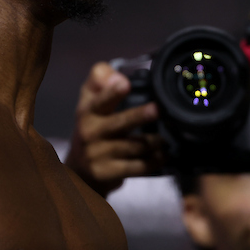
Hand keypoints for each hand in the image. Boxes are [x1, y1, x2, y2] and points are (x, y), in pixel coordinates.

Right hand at [65, 63, 162, 196]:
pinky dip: (155, 161)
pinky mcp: (108, 173)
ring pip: (134, 147)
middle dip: (139, 116)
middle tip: (157, 109)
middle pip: (119, 123)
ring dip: (155, 142)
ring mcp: (99, 155)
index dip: (112, 93)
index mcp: (88, 112)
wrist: (79, 170)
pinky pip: (137, 167)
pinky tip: (165, 155)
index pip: (99, 100)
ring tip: (169, 137)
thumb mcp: (89, 101)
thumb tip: (118, 76)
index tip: (126, 84)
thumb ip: (99, 79)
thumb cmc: (92, 128)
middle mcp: (91, 133)